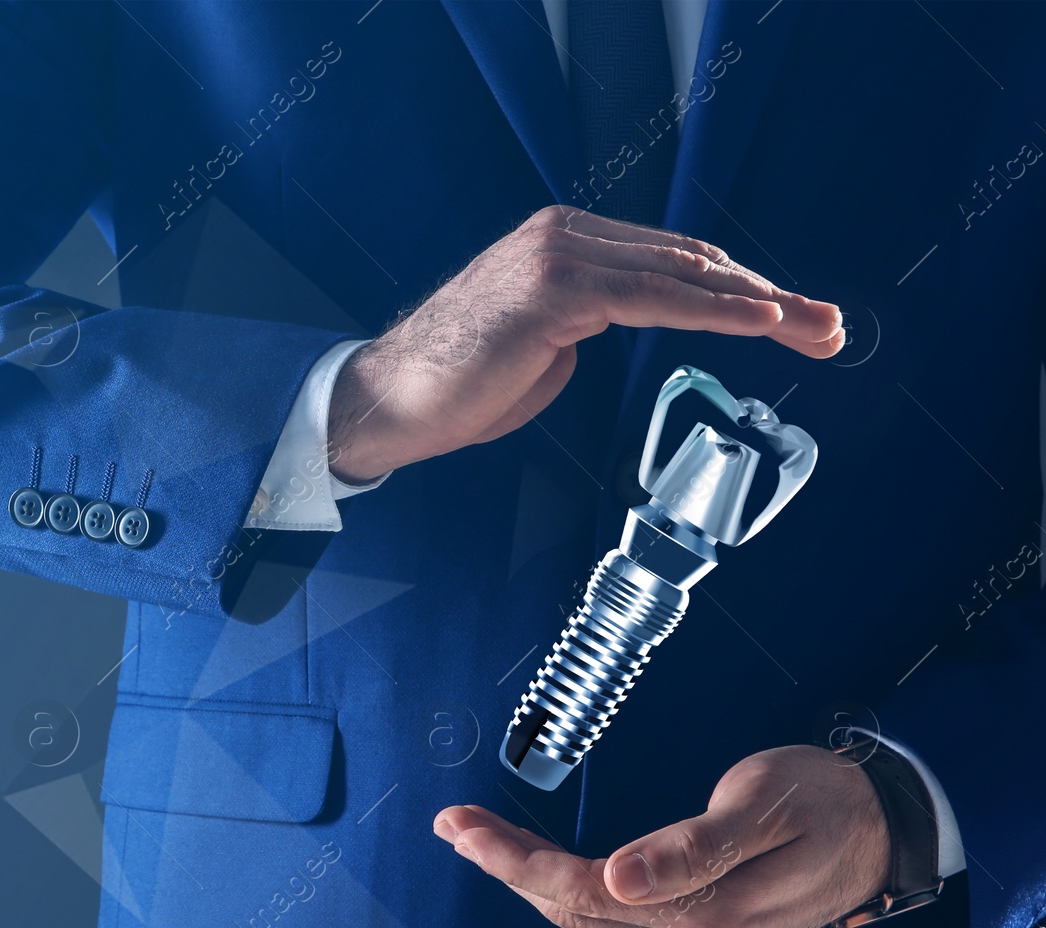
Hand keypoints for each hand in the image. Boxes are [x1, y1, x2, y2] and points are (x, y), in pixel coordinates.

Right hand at [327, 206, 845, 482]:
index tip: (792, 321)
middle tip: (828, 325)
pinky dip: (715, 310)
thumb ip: (588, 321)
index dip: (739, 292)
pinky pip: (655, 298)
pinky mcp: (555, 288)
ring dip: (762, 304)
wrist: (389, 403)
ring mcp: (559, 255)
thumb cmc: (457, 386)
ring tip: (817, 327)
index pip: (673, 261)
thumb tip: (623, 324)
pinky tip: (762, 322)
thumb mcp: (543, 344)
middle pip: (692, 261)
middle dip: (769, 296)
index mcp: (565, 243)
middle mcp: (566, 235)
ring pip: (685, 274)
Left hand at [432, 745, 891, 927]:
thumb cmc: (825, 803)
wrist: (883, 831)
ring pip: (583, 911)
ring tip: (476, 836)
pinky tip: (535, 860)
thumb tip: (619, 878)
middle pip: (569, 905)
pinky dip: (561, 881)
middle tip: (452, 823)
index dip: (513, 860)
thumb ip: (693, 848)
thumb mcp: (764, 809)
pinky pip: (608, 911)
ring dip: (524, 873)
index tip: (463, 825)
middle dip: (503, 864)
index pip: (580, 890)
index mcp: (702, 912)